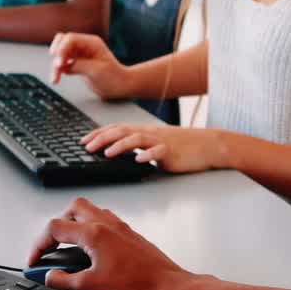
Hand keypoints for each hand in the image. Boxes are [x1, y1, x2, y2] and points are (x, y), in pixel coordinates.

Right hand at [27, 197, 194, 289]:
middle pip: (74, 209)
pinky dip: (93, 230)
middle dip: (57, 225)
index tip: (34, 260)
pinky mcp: (132, 237)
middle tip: (51, 245)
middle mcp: (108, 225)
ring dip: (76, 224)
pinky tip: (93, 251)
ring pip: (92, 212)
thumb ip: (63, 281)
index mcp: (94, 234)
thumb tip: (49, 277)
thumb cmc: (139, 288)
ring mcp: (122, 229)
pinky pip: (106, 222)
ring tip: (69, 246)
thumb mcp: (90, 289)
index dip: (38, 244)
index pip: (55, 228)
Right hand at [48, 32, 131, 98]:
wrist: (119, 87)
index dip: (62, 49)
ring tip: (55, 78)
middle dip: (56, 54)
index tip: (59, 64)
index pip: (70, 39)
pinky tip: (58, 77)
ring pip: (60, 53)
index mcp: (91, 43)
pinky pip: (62, 63)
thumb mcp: (97, 70)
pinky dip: (57, 70)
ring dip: (55, 64)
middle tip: (57, 67)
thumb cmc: (114, 77)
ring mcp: (79, 54)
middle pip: (62, 42)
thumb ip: (79, 65)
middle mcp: (84, 46)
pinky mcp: (76, 63)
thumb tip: (63, 66)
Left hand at [82, 123, 216, 173]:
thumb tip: (118, 152)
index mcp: (143, 131)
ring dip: (120, 145)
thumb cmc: (181, 146)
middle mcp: (149, 133)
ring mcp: (160, 141)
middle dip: (102, 138)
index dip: (98, 133)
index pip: (116, 129)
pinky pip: (159, 151)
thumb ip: (138, 147)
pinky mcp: (172, 152)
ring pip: (137, 138)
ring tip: (107, 153)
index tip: (83, 141)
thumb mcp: (155, 143)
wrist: (207, 145)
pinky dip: (149, 155)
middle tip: (87, 147)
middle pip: (122, 131)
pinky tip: (140, 160)